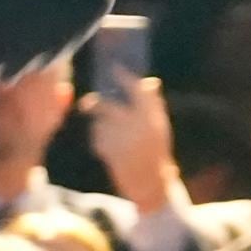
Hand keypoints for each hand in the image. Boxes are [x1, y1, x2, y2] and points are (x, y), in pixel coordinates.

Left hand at [78, 75, 183, 217]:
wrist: (150, 183)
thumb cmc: (156, 152)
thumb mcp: (161, 127)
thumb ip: (154, 104)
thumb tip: (150, 81)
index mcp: (151, 117)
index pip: (136, 89)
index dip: (123, 76)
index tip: (114, 68)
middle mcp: (136, 125)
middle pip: (106, 105)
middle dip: (94, 104)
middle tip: (89, 103)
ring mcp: (121, 139)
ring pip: (98, 122)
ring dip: (98, 126)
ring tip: (109, 135)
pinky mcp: (109, 152)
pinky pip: (96, 138)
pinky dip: (98, 140)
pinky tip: (109, 148)